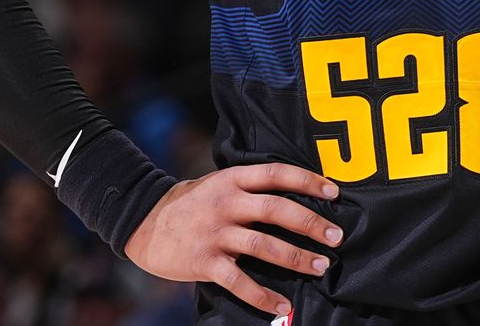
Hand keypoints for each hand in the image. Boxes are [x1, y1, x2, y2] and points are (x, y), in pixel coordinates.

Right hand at [124, 163, 342, 316]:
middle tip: (336, 237)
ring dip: (296, 258)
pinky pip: (239, 281)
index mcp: (232, 179)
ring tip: (321, 266)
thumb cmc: (192, 203)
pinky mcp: (204, 262)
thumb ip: (252, 187)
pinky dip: (262, 296)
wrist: (142, 222)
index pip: (276, 173)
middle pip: (276, 210)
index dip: (307, 181)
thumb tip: (299, 195)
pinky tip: (281, 305)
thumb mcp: (219, 183)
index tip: (334, 193)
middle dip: (311, 223)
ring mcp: (214, 233)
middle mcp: (226, 203)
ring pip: (263, 245)